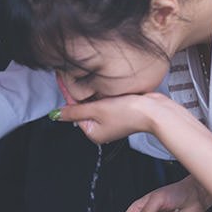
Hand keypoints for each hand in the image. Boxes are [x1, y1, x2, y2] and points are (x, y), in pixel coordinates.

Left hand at [52, 92, 173, 144]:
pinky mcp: (121, 112)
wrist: (155, 110)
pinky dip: (107, 93)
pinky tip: (109, 86)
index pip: (75, 112)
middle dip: (83, 94)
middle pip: (85, 108)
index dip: (69, 96)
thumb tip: (56, 115)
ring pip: (96, 103)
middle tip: (81, 79)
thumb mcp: (96, 109)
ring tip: (98, 82)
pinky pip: (108, 101)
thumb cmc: (129, 113)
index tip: (64, 81)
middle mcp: (102, 129)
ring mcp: (112, 121)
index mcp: (93, 133)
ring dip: (96, 93)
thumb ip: (75, 111)